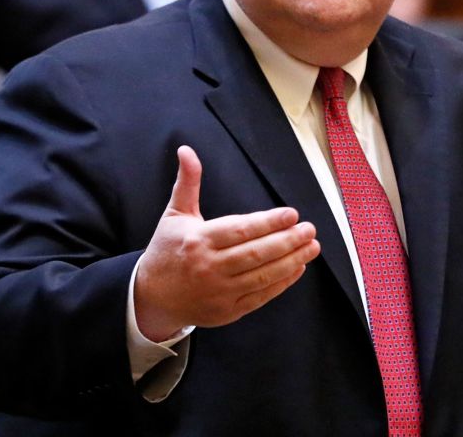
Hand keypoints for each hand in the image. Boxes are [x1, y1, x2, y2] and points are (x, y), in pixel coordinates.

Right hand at [133, 145, 320, 340]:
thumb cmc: (167, 250)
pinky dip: (281, 283)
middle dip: (287, 241)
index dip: (268, 223)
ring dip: (291, 261)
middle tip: (310, 229)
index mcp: (198, 240)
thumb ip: (187, 182)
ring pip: (261, 276)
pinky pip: (259, 296)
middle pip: (255, 254)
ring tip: (312, 246)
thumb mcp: (174, 214)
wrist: (150, 297)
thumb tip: (187, 150)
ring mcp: (219, 292)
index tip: (292, 214)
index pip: (240, 230)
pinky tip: (298, 268)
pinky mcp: (227, 311)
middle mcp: (209, 267)